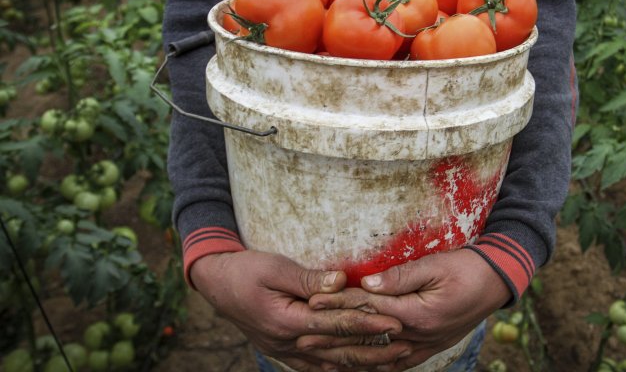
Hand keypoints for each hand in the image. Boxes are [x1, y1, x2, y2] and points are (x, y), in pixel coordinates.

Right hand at [190, 250, 412, 371]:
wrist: (217, 284)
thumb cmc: (246, 270)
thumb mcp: (275, 267)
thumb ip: (308, 278)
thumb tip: (341, 282)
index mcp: (287, 321)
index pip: (336, 325)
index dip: (368, 324)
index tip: (394, 321)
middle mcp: (287, 343)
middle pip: (338, 351)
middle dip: (374, 350)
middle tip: (405, 345)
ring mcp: (285, 351)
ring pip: (330, 364)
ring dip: (362, 364)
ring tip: (391, 360)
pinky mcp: (284, 351)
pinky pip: (316, 366)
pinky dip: (339, 368)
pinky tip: (358, 369)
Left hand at [305, 248, 511, 370]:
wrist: (496, 283)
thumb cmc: (466, 268)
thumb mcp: (435, 266)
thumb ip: (399, 277)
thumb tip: (366, 284)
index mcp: (416, 314)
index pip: (367, 309)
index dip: (338, 305)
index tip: (311, 302)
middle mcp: (417, 336)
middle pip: (366, 340)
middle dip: (332, 340)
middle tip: (302, 340)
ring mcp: (423, 346)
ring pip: (378, 358)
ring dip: (347, 358)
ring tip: (320, 360)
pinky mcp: (429, 348)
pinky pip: (396, 364)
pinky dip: (374, 368)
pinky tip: (358, 369)